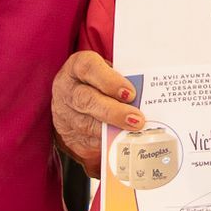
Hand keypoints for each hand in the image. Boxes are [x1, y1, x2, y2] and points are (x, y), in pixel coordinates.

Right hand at [51, 50, 138, 170]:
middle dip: (114, 112)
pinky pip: (89, 143)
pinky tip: (123, 142)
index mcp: (77, 67)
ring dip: (114, 131)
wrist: (74, 100)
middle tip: (137, 120)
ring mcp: (64, 114)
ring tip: (135, 133)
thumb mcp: (109, 72)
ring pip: (87, 125)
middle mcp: (67, 89)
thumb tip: (145, 93)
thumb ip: (123, 78)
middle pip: (86, 100)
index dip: (110, 81)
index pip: (89, 68)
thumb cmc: (99, 82)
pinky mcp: (69, 137)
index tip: (130, 93)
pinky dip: (108, 143)